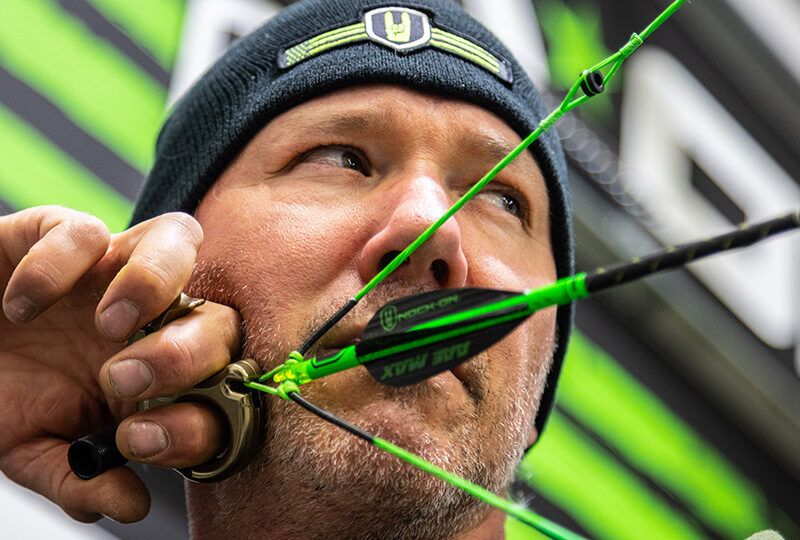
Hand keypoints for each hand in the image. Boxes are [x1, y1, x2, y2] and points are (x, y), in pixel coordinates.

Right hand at [0, 206, 239, 522]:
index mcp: (159, 375)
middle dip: (186, 352)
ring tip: (106, 325)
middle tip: (122, 379)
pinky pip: (87, 230)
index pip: (220, 390)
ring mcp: (114, 270)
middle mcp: (152, 318)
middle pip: (220, 318)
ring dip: (154, 283)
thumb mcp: (34, 446)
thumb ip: (80, 476)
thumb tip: (131, 506)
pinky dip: (57, 265)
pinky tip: (20, 306)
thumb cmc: (3, 392)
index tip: (138, 442)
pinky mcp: (63, 235)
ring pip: (180, 240)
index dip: (199, 420)